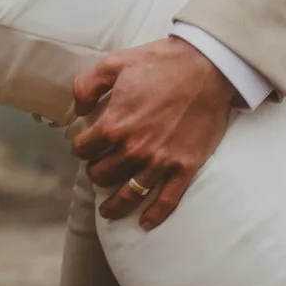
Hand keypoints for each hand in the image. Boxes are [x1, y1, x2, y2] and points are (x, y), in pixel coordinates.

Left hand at [68, 37, 240, 229]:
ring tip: (108, 211)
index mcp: (115, 124)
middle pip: (102, 174)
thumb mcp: (114, 63)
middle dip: (96, 172)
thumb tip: (79, 109)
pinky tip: (145, 223)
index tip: (84, 146)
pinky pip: (167, 200)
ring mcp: (160, 161)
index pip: (83, 149)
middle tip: (98, 168)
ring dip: (115, 204)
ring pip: (129, 194)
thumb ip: (87, 86)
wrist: (206, 67)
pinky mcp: (185, 167)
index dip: (80, 147)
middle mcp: (135, 148)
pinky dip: (155, 214)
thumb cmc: (161, 63)